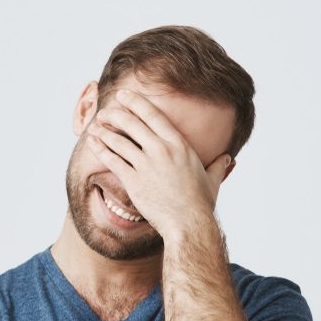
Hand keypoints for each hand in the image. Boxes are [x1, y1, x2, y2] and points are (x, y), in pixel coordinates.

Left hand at [85, 88, 231, 238]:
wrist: (188, 224)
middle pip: (132, 123)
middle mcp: (162, 150)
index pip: (154, 115)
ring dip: (104, 131)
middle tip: (105, 110)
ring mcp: (146, 165)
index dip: (136, 102)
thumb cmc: (200, 204)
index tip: (125, 95)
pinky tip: (93, 143)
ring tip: (95, 126)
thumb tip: (228, 158)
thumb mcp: (213, 180)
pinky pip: (113, 160)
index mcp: (180, 145)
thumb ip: (218, 166)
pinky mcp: (134, 181)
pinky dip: (101, 149)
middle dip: (116, 113)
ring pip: (119, 140)